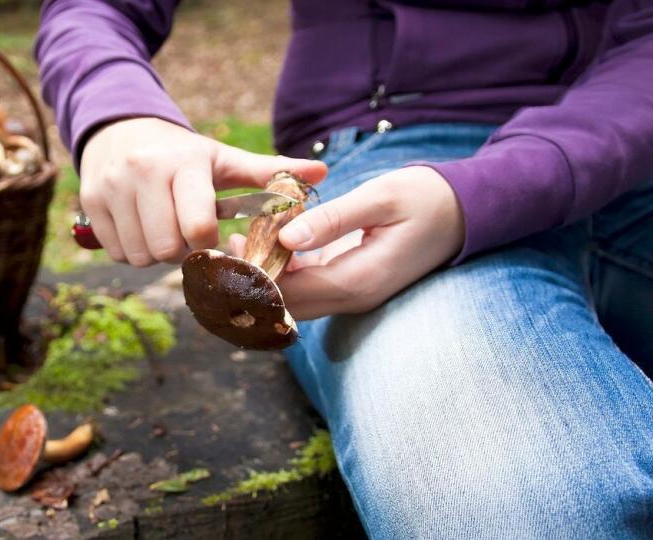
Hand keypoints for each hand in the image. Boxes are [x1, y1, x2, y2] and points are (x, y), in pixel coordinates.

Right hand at [79, 117, 327, 265]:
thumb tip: (322, 173)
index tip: (212, 237)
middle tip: (187, 236)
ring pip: (139, 255)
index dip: (209, 244)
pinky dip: (133, 251)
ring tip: (165, 230)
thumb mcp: (224, 159)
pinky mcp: (90, 201)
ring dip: (157, 254)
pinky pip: (116, 252)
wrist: (120, 130)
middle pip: (166, 248)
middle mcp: (142, 172)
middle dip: (181, 252)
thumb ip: (270, 172)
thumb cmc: (182, 155)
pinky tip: (142, 229)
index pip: (198, 226)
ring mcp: (111, 187)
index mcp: (183, 163)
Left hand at [229, 166, 464, 317]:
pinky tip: (267, 242)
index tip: (228, 250)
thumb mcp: (379, 199)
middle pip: (287, 305)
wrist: (465, 211)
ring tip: (238, 241)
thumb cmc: (425, 198)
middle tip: (225, 246)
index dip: (255, 276)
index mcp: (358, 281)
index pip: (291, 293)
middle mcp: (353, 298)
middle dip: (252, 281)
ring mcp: (352, 294)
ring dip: (265, 277)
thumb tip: (286, 239)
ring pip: (295, 300)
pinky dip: (284, 271)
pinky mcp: (351, 284)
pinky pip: (308, 287)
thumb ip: (332, 220)